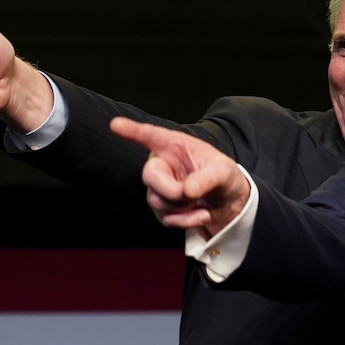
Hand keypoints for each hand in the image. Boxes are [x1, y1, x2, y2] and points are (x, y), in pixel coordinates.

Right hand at [110, 117, 251, 234]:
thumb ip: (207, 178)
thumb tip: (187, 191)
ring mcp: (160, 187)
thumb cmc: (224, 177)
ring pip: (156, 200)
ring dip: (182, 207)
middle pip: (149, 176)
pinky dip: (185, 220)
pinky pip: (166, 218)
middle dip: (170, 190)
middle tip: (190, 195)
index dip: (132, 130)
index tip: (115, 124)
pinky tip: (202, 214)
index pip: (151, 136)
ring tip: (202, 202)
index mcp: (176, 146)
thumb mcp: (224, 172)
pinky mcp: (162, 208)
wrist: (228, 202)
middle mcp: (163, 164)